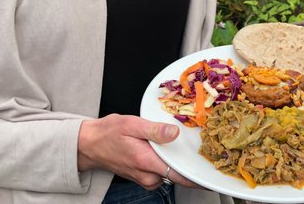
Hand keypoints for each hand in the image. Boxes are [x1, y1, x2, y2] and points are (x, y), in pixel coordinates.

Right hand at [78, 114, 199, 189]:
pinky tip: (166, 150)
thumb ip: (155, 130)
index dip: (198, 176)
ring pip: (171, 173)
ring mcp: (146, 179)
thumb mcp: (131, 124)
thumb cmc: (108, 133)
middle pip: (178, 174)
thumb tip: (174, 133)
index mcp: (146, 162)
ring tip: (182, 146)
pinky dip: (168, 163)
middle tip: (202, 149)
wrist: (91, 145)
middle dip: (189, 163)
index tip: (213, 174)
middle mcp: (148, 176)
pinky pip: (163, 172)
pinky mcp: (145, 178)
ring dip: (177, 162)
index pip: (179, 175)